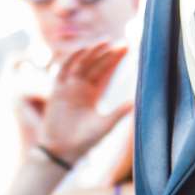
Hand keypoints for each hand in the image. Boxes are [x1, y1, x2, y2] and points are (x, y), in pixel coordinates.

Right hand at [38, 42, 130, 163]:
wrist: (62, 151)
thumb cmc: (85, 141)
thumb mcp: (105, 125)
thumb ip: (119, 113)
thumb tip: (136, 102)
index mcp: (93, 94)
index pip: (105, 72)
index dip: (115, 60)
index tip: (127, 48)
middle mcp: (81, 88)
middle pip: (95, 65)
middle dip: (107, 54)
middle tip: (122, 43)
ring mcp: (68, 88)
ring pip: (81, 64)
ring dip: (92, 53)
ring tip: (105, 42)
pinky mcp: (57, 90)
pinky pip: (64, 70)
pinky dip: (72, 59)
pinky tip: (83, 50)